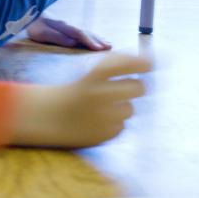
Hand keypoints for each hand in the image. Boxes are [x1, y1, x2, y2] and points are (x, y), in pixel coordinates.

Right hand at [12, 54, 151, 148]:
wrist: (49, 118)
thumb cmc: (76, 92)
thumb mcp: (91, 75)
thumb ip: (118, 66)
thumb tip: (149, 62)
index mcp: (92, 77)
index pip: (123, 64)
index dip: (140, 62)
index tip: (149, 63)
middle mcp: (98, 95)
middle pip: (138, 87)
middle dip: (137, 86)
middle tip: (130, 87)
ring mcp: (102, 117)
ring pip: (130, 109)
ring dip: (122, 106)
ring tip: (103, 108)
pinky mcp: (104, 134)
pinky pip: (122, 126)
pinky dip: (114, 122)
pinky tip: (98, 120)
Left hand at [26, 16, 110, 50]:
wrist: (28, 15)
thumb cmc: (34, 27)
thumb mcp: (41, 34)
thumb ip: (57, 37)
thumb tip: (73, 42)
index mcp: (63, 27)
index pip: (79, 34)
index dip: (89, 42)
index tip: (99, 49)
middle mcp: (68, 25)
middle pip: (86, 32)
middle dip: (98, 40)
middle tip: (110, 48)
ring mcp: (68, 25)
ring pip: (86, 31)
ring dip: (97, 38)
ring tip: (108, 44)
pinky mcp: (67, 27)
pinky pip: (82, 31)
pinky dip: (91, 36)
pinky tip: (95, 39)